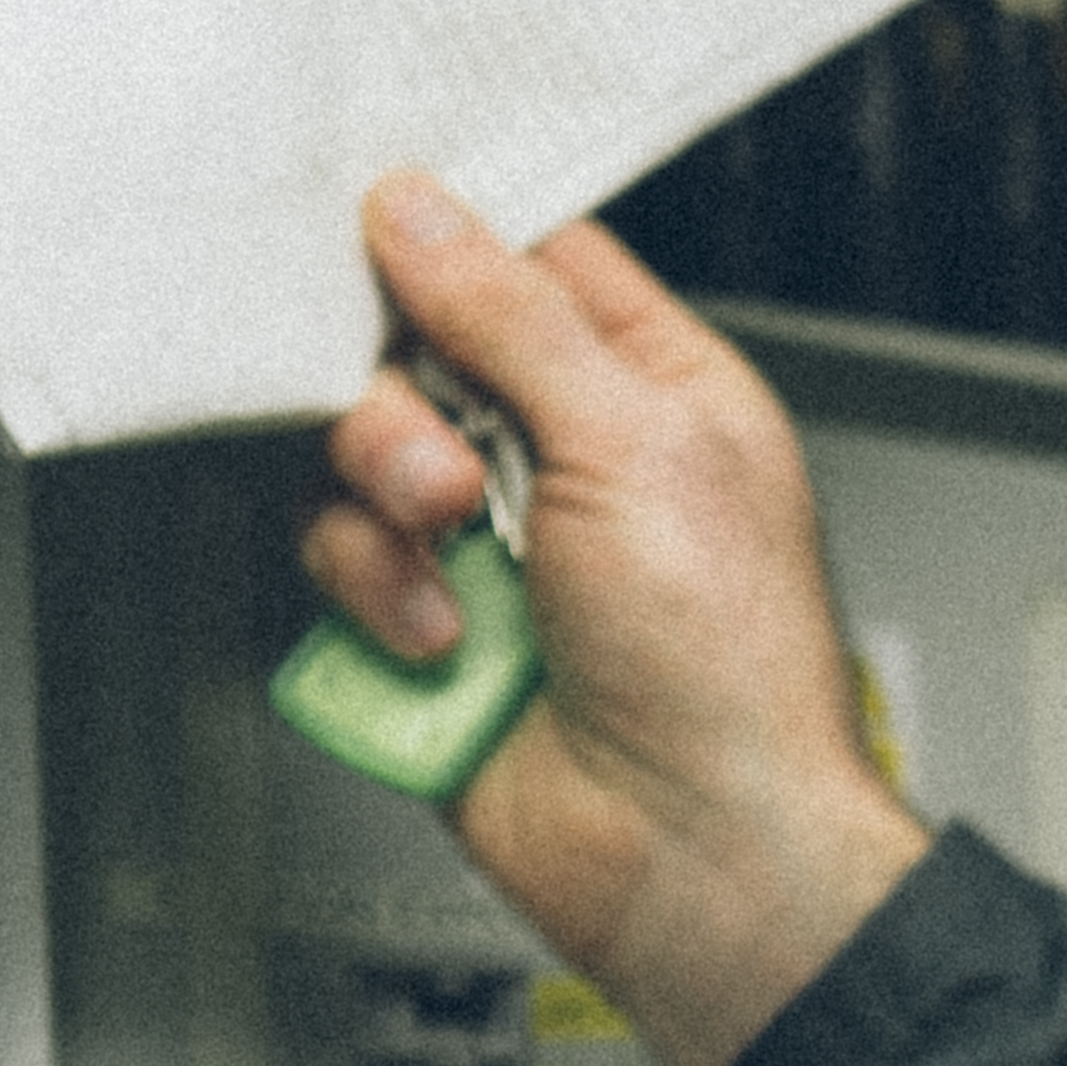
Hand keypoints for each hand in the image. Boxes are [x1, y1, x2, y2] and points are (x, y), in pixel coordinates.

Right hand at [303, 174, 929, 1065]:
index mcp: (652, 389)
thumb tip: (421, 212)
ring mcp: (489, 546)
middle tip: (449, 476)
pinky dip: (376, 598)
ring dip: (384, 509)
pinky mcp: (422, 628)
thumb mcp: (636, 444)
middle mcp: (566, 457)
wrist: (689, 853)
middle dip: (403, 410)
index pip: (525, 264)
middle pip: (413, 355)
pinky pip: (340, 563)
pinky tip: (443, 644)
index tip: (386, 254)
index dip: (449, 254)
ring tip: (452, 563)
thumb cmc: (726, 669)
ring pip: (356, 459)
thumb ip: (512, 316)